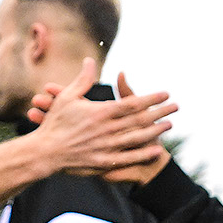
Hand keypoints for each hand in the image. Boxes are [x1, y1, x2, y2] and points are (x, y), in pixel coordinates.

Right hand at [27, 72, 175, 183]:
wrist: (45, 152)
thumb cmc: (55, 123)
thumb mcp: (67, 97)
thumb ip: (83, 79)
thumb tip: (90, 60)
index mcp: (100, 112)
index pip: (133, 103)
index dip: (151, 98)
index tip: (166, 93)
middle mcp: (107, 129)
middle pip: (140, 119)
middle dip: (160, 112)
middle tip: (176, 106)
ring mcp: (107, 147)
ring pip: (138, 137)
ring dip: (156, 130)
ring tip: (169, 124)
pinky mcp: (104, 162)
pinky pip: (129, 157)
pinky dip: (143, 152)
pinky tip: (156, 148)